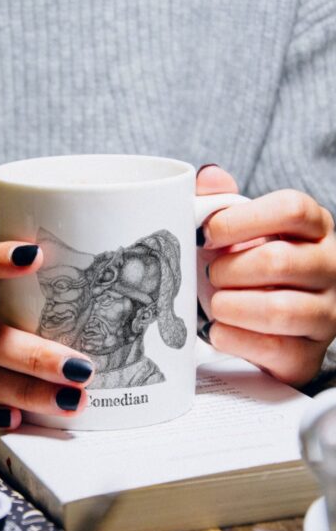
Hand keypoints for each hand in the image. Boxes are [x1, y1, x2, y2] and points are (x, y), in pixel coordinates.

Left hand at [197, 165, 335, 385]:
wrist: (263, 320)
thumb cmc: (247, 265)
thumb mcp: (237, 229)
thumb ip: (221, 201)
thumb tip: (209, 177)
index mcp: (314, 227)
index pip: (292, 209)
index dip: (241, 221)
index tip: (206, 233)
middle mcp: (329, 267)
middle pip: (279, 261)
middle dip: (229, 270)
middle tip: (208, 274)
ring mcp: (326, 313)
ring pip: (281, 310)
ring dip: (232, 306)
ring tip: (213, 304)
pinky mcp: (309, 353)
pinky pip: (276, 349)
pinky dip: (235, 338)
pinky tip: (217, 331)